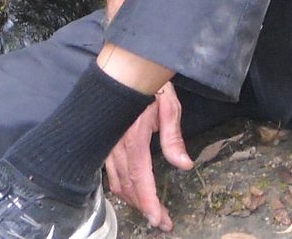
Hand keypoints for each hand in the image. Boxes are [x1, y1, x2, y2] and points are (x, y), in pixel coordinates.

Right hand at [103, 83, 193, 231]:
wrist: (125, 70)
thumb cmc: (150, 86)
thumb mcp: (169, 107)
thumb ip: (173, 138)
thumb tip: (185, 165)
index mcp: (134, 137)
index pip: (140, 178)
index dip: (149, 202)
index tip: (158, 220)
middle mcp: (116, 145)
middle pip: (128, 186)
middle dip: (145, 208)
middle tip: (163, 221)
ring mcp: (108, 145)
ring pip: (117, 183)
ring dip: (133, 201)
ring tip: (151, 211)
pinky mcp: (106, 143)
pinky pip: (110, 173)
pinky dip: (122, 188)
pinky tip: (133, 193)